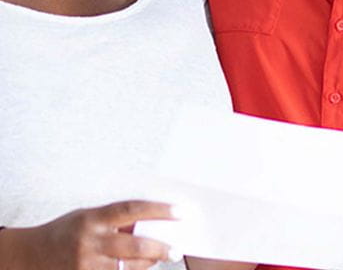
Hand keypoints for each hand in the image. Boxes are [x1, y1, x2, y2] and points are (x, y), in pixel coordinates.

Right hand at [0, 200, 178, 269]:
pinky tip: (140, 269)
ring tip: (158, 259)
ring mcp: (87, 265)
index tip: (181, 211)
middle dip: (160, 248)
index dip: (159, 210)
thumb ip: (115, 220)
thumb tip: (150, 223)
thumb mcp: (89, 216)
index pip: (132, 210)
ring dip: (147, 265)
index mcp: (94, 218)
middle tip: (176, 249)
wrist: (31, 255)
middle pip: (134, 246)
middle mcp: (91, 242)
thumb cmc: (66, 231)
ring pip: (128, 269)